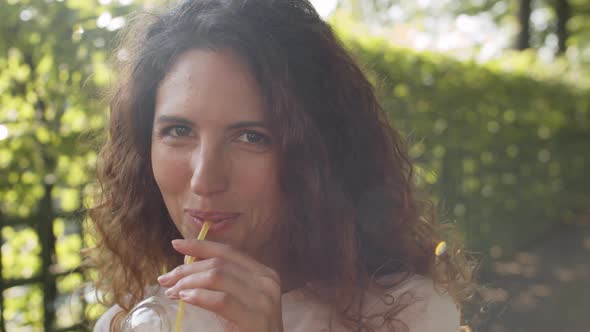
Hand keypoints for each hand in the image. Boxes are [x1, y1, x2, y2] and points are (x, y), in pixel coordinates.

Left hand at [157, 239, 283, 331]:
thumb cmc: (249, 329)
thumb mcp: (239, 300)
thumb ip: (222, 281)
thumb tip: (189, 261)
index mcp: (264, 273)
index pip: (228, 252)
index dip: (200, 245)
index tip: (176, 244)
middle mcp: (267, 282)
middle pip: (219, 263)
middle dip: (187, 269)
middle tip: (166, 279)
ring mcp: (263, 300)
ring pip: (217, 277)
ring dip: (188, 282)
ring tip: (172, 292)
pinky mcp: (255, 318)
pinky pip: (221, 300)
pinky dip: (199, 296)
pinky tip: (185, 298)